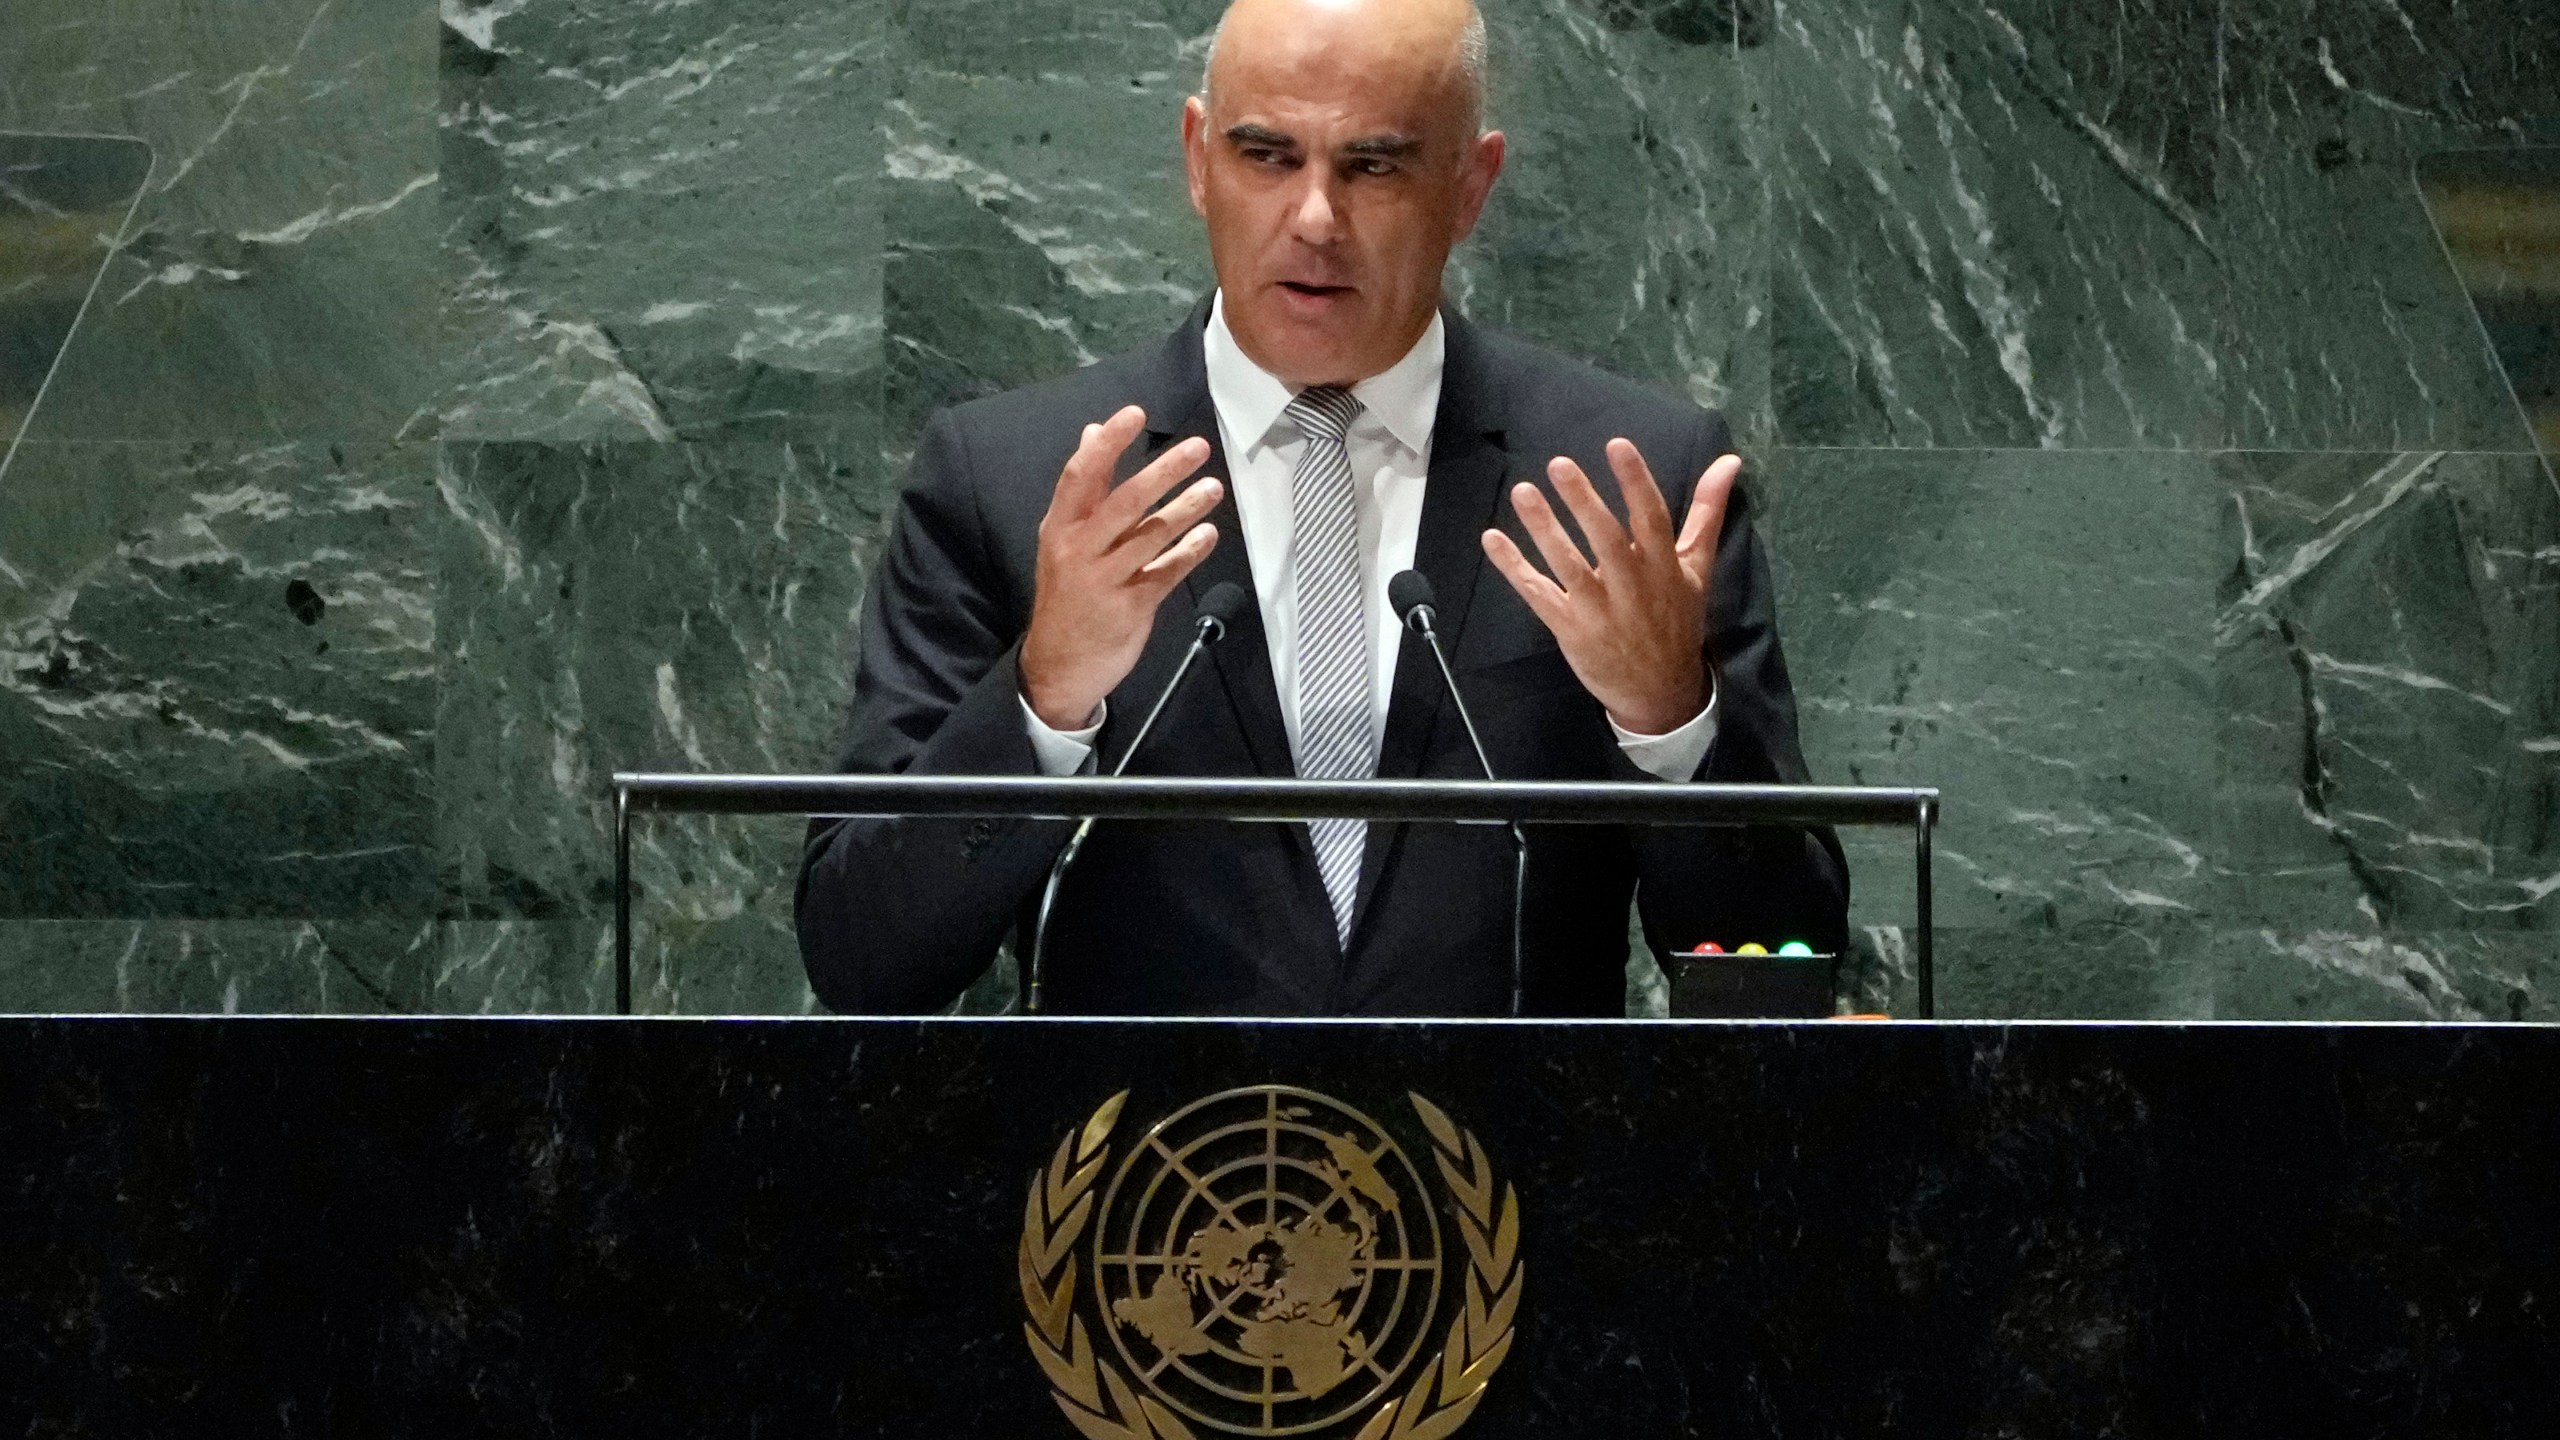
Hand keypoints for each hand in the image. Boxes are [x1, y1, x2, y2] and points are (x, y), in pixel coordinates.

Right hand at [1019, 405, 1223, 729]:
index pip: (1081, 476)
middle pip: (1123, 503)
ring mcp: (1104, 581)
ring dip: (1185, 510)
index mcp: (1060, 528)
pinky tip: (1209, 535)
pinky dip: (1189, 553)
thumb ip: (1083, 488)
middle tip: (1197, 448)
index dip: (1108, 443)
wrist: (1058, 665)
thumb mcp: (1061, 538)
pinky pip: (1164, 575)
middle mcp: (1078, 550)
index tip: (1136, 413)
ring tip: (1213, 488)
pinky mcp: (1129, 608)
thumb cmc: (1067, 593)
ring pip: (1149, 537)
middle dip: (1162, 472)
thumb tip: (1092, 432)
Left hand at [1481, 439, 1735, 735]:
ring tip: (1522, 492)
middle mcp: (1632, 587)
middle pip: (1606, 540)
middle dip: (1583, 502)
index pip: (1651, 518)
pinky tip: (1492, 539)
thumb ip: (1707, 513)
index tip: (1617, 445)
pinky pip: (1538, 595)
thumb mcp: (1699, 569)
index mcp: (1665, 568)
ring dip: (1543, 529)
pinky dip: (1514, 568)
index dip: (1635, 482)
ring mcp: (1598, 611)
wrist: (1661, 693)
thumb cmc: (1678, 621)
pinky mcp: (1570, 630)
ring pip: (1568, 566)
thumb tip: (1729, 460)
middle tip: (1558, 464)